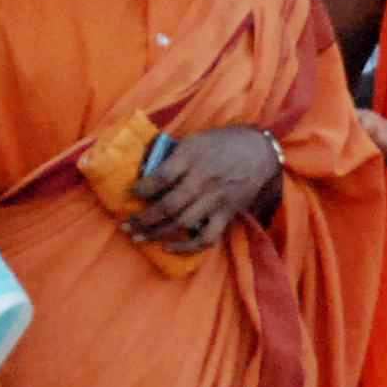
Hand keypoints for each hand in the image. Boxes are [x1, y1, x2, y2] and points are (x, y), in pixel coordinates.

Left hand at [127, 125, 281, 252]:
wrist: (260, 151)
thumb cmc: (222, 142)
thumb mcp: (195, 139)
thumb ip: (172, 156)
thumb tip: (144, 173)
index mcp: (192, 157)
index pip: (162, 177)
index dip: (143, 189)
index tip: (131, 194)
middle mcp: (203, 180)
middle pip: (169, 205)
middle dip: (143, 219)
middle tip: (126, 226)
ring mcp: (216, 199)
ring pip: (183, 223)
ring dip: (157, 234)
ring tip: (139, 238)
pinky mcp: (227, 214)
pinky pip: (206, 237)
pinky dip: (186, 247)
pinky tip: (168, 247)